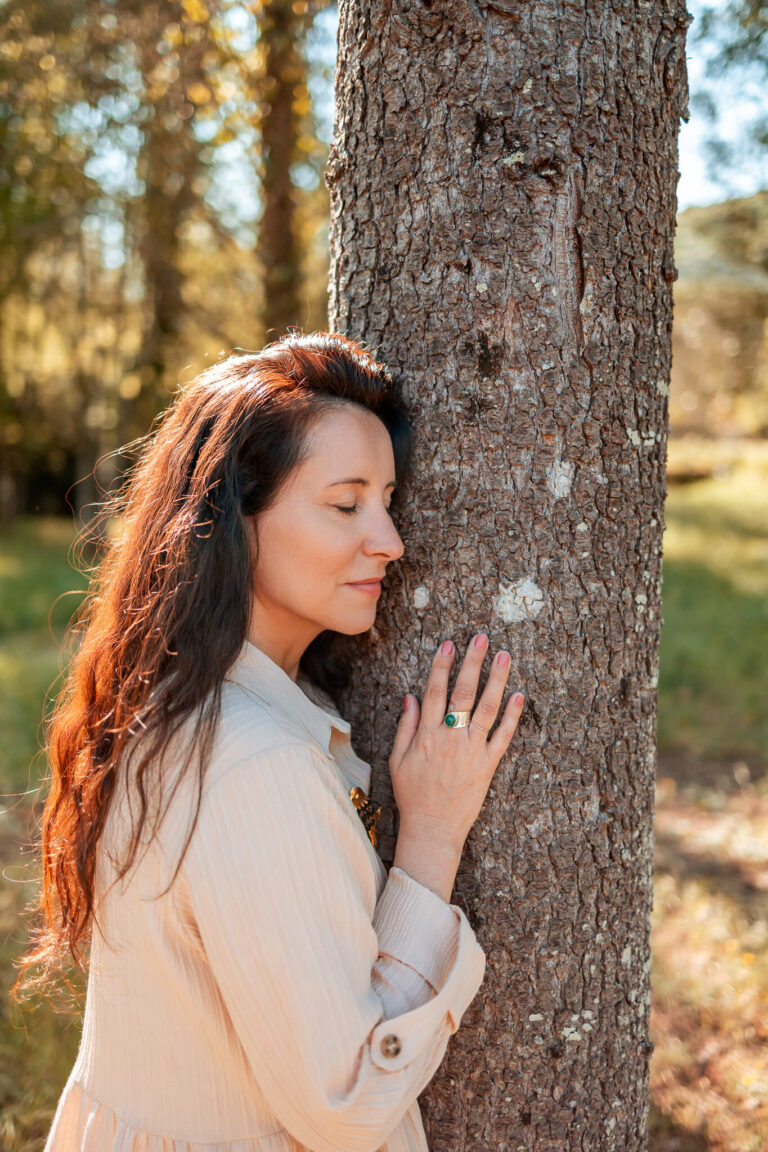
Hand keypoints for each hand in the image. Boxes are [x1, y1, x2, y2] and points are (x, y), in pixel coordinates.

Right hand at [389, 634, 523, 854]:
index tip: (449, 644)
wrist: (432, 829)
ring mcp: (472, 750)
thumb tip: (410, 696)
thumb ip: (405, 726)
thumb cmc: (412, 795)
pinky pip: (503, 736)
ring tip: (505, 656)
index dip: (442, 665)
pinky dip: (513, 716)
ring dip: (497, 680)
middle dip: (473, 662)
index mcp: (427, 735)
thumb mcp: (398, 759)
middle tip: (482, 637)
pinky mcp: (488, 765)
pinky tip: (520, 695)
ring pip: (487, 708)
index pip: (435, 691)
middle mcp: (450, 738)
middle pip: (464, 692)